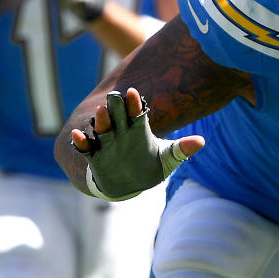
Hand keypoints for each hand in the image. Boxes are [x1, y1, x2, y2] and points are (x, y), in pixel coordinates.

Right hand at [71, 87, 204, 200]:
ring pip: (102, 128)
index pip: (137, 112)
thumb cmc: (150, 167)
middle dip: (116, 106)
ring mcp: (107, 143)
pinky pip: (86, 148)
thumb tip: (202, 141)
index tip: (134, 92)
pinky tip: (77, 136)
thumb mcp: (167, 159)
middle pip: (117, 115)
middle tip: (115, 96)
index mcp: (139, 129)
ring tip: (100, 112)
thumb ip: (181, 149)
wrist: (129, 185)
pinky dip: (81, 142)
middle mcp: (121, 132)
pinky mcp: (95, 157)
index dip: (135, 103)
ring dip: (101, 121)